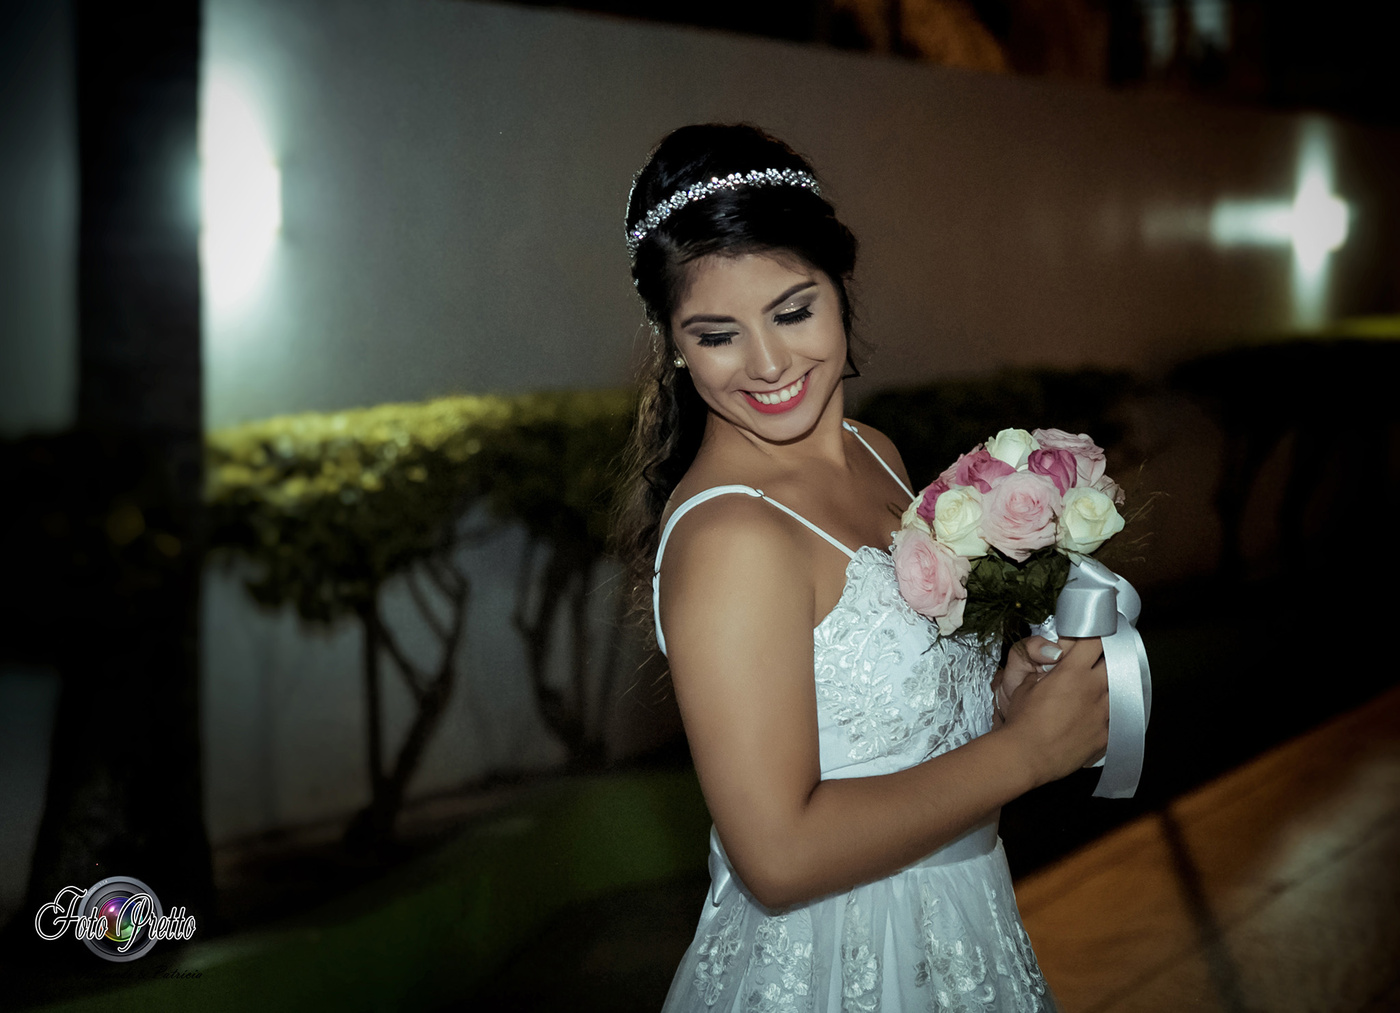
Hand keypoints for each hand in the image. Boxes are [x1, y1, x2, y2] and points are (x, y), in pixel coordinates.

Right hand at [1001, 636, 1108, 786]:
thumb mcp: (1025, 685)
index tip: (1092, 639)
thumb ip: (1044, 671)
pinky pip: (1119, 718)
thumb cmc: (1022, 721)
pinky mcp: (1106, 735)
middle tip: (1097, 663)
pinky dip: (1112, 714)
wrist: (1026, 755)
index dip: (1094, 636)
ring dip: (1113, 687)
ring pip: (1122, 691)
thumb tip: (1051, 667)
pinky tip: (1100, 717)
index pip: (1095, 641)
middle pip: (1115, 662)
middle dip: (1107, 660)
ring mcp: (1104, 713)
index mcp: (1072, 671)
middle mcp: (1094, 689)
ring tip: (1099, 692)